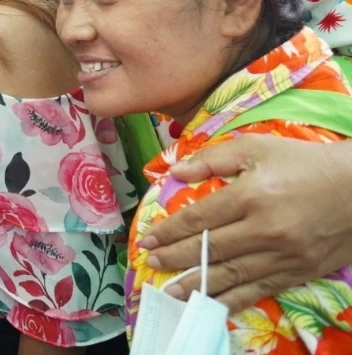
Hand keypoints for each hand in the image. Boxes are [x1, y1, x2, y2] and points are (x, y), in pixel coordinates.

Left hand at [140, 134, 351, 311]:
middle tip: (150, 264)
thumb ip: (212, 159)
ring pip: (233, 275)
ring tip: (172, 292)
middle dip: (176, 258)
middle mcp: (265, 230)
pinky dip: (234, 299)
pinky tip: (214, 303)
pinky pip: (261, 289)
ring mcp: (284, 255)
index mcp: (251, 196)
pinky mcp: (300, 272)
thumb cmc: (303, 162)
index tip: (147, 239)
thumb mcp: (256, 147)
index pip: (199, 219)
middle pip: (210, 249)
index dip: (169, 231)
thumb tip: (175, 173)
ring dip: (198, 285)